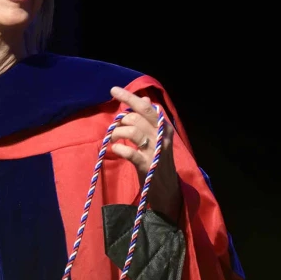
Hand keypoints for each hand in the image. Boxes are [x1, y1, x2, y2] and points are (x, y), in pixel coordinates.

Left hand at [109, 87, 181, 222]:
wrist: (167, 190)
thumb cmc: (158, 161)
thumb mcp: (156, 138)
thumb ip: (149, 119)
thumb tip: (143, 98)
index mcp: (163, 127)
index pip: (147, 107)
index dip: (129, 97)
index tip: (113, 90)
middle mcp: (162, 136)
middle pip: (137, 117)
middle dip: (121, 120)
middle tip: (115, 128)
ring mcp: (156, 151)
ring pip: (133, 131)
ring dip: (117, 133)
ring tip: (113, 139)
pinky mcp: (148, 166)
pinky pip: (131, 153)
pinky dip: (119, 149)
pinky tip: (115, 149)